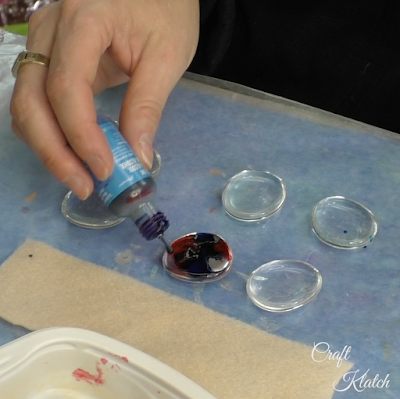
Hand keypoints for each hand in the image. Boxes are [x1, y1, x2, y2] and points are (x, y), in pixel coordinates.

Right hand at [10, 0, 198, 198]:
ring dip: (48, 145)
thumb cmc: (167, 9)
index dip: (81, 136)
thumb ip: (147, 106)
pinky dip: (50, 130)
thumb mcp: (167, 57)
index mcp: (84, 19)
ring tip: (81, 175)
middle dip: (55, 151)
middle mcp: (50, 28)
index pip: (67, 87)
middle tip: (85, 186)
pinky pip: (36, 98)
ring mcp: (43, 40)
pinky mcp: (50, 55)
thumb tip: (137, 158)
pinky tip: (73, 150)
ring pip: (26, 102)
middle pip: (32, 99)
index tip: (105, 170)